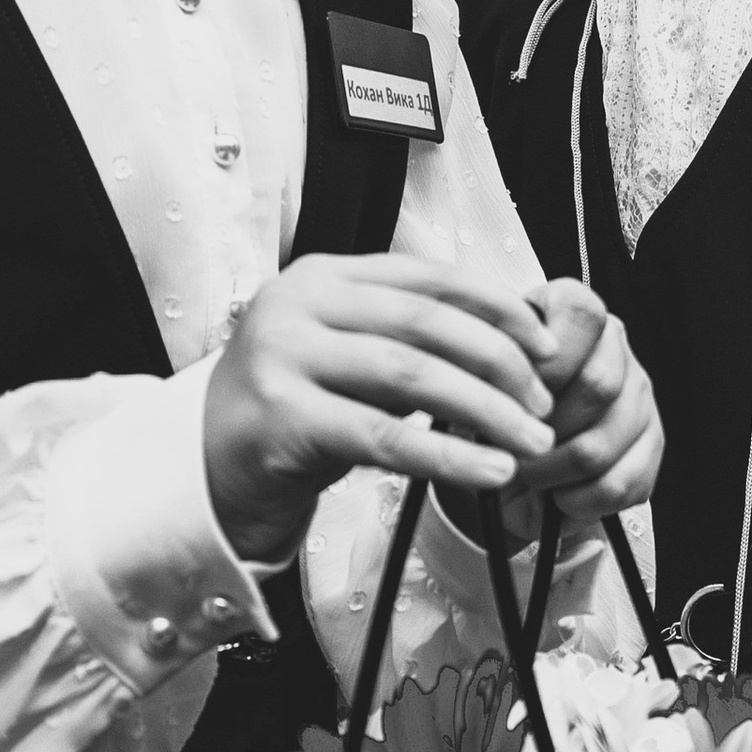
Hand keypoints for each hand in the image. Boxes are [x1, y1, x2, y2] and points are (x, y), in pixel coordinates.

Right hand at [203, 255, 558, 566]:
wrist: (205, 469)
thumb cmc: (290, 413)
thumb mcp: (348, 357)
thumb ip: (410, 338)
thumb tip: (515, 342)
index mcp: (325, 278)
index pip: (430, 278)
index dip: (498, 308)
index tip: (547, 345)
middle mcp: (300, 304)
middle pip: (428, 324)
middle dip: (501, 364)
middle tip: (544, 404)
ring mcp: (284, 357)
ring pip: (413, 376)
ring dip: (486, 411)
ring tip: (532, 441)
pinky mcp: (282, 418)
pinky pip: (385, 437)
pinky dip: (448, 456)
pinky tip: (490, 473)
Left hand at [506, 280, 661, 529]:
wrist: (502, 461)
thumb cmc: (491, 410)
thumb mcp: (476, 381)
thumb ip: (490, 373)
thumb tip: (509, 397)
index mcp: (570, 311)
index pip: (582, 315)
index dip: (548, 361)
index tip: (515, 395)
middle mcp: (613, 346)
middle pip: (598, 384)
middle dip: (544, 429)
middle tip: (514, 443)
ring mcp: (638, 396)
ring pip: (601, 444)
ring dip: (552, 471)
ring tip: (529, 473)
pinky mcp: (651, 446)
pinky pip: (619, 484)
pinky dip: (577, 500)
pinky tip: (559, 492)